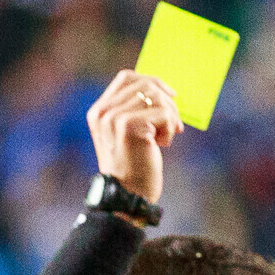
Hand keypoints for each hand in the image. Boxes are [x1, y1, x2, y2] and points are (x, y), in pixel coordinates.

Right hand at [85, 70, 181, 205]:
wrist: (128, 196)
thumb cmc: (134, 168)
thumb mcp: (129, 135)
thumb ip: (136, 112)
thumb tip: (165, 92)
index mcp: (99, 111)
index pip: (127, 78)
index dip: (151, 82)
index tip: (170, 96)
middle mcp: (103, 112)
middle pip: (145, 85)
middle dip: (167, 103)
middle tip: (174, 126)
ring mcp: (114, 118)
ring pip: (156, 97)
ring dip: (169, 117)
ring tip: (165, 138)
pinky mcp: (130, 127)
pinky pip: (163, 114)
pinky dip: (169, 129)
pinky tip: (162, 145)